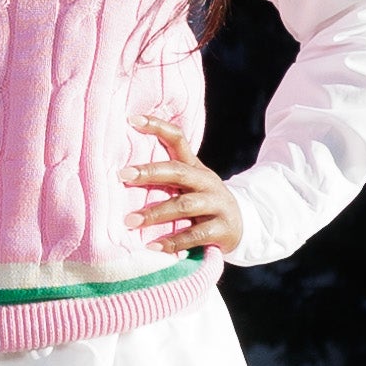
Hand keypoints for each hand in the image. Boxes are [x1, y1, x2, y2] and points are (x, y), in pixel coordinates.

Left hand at [124, 113, 243, 254]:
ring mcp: (217, 204)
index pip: (178, 139)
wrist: (243, 226)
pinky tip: (153, 247)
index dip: (157, 126)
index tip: (131, 119)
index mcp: (196, 167)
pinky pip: (196, 235)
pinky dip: (173, 241)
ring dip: (156, 213)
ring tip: (131, 220)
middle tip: (123, 175)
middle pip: (177, 172)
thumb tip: (122, 171)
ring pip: (184, 205)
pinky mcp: (223, 229)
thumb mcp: (189, 185)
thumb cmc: (203, 204)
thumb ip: (165, 178)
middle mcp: (207, 182)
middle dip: (149, 173)